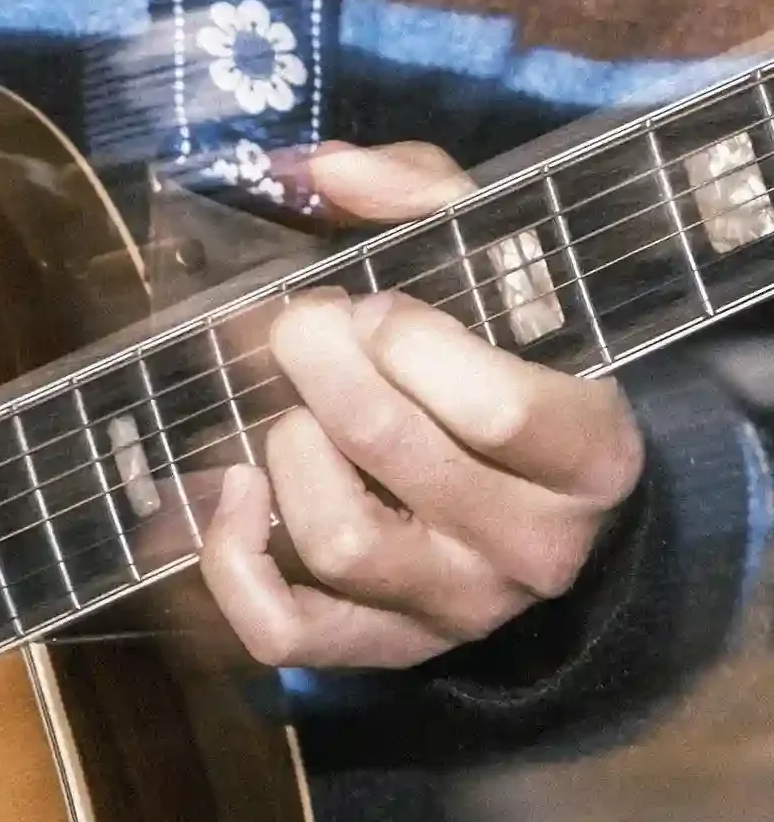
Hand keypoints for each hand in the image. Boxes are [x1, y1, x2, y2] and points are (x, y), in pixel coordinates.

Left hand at [199, 140, 645, 670]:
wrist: (544, 515)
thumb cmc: (516, 374)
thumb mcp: (505, 279)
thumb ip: (430, 205)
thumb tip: (326, 169)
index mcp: (591, 455)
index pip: (498, 409)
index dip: (410, 343)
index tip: (369, 304)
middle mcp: (534, 547)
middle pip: (397, 457)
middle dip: (324, 373)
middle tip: (296, 327)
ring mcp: (456, 611)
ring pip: (340, 541)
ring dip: (288, 454)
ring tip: (285, 413)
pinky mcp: (381, 653)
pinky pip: (285, 631)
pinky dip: (234, 563)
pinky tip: (231, 492)